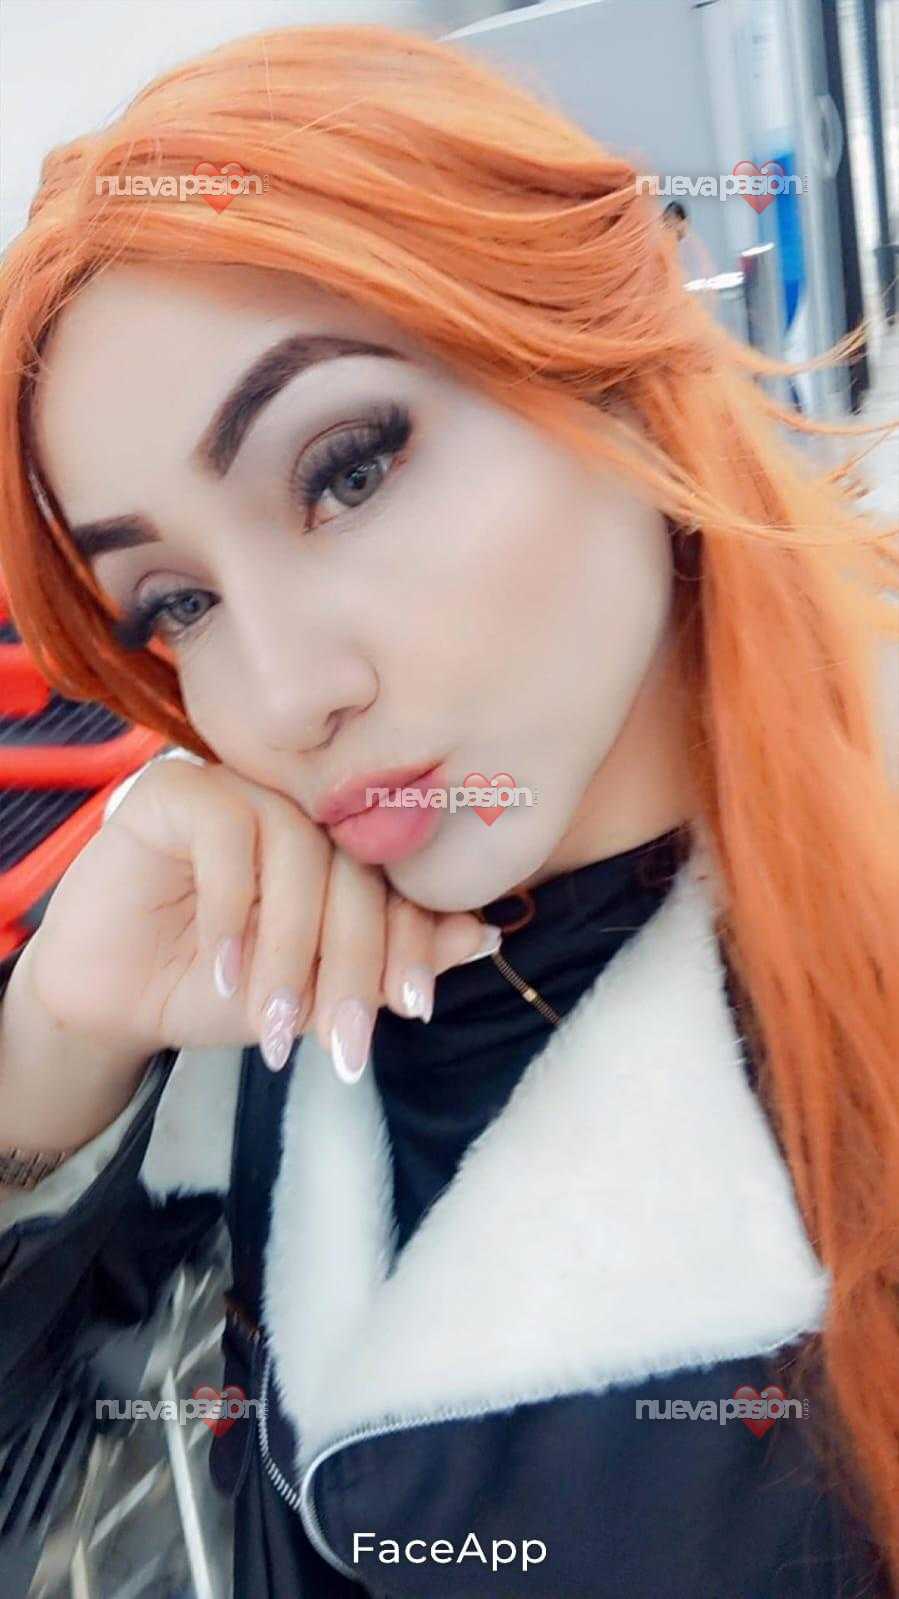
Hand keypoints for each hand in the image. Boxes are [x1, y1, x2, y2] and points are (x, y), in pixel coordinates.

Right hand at [24, 756, 499, 1078]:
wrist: (112, 1000)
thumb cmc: (217, 990)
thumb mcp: (315, 995)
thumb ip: (391, 965)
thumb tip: (486, 938)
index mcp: (340, 842)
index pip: (397, 878)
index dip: (412, 940)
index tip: (415, 1007)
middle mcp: (297, 805)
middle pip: (354, 865)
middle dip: (352, 961)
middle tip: (341, 1038)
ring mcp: (239, 787)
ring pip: (297, 850)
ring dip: (289, 945)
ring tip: (270, 1016)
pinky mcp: (176, 789)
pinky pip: (226, 831)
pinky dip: (232, 907)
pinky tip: (222, 966)